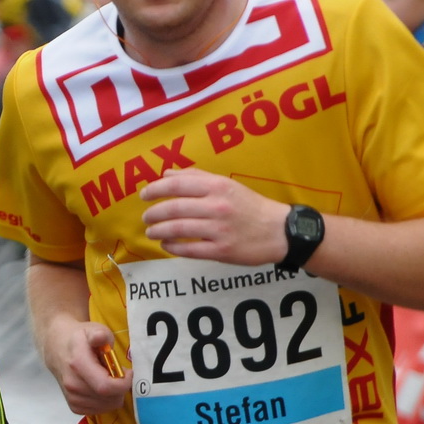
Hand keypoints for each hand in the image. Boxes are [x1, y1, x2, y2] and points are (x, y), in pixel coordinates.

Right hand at [41, 318, 130, 416]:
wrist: (57, 348)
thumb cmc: (79, 338)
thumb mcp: (92, 329)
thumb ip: (99, 334)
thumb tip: (100, 339)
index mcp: (78, 365)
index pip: (105, 386)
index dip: (123, 383)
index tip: (127, 372)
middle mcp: (73, 385)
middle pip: (109, 399)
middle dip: (121, 388)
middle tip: (118, 374)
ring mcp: (72, 397)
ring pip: (106, 406)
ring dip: (114, 395)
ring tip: (108, 379)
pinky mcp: (74, 406)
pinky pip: (99, 410)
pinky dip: (106, 401)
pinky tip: (101, 387)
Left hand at [139, 169, 289, 263]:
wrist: (279, 231)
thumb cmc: (250, 206)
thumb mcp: (227, 185)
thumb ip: (197, 177)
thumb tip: (166, 173)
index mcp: (218, 186)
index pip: (177, 185)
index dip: (155, 190)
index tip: (144, 195)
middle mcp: (217, 206)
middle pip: (174, 208)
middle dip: (153, 213)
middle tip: (146, 217)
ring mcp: (219, 230)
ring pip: (178, 229)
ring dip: (158, 231)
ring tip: (151, 232)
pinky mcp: (221, 250)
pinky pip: (189, 249)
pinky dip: (172, 247)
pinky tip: (166, 245)